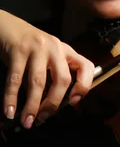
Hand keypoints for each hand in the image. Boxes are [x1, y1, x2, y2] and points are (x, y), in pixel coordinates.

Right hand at [0, 10, 94, 127]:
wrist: (5, 25)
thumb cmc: (29, 47)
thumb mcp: (47, 57)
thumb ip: (51, 76)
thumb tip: (50, 107)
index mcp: (66, 51)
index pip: (86, 67)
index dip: (84, 86)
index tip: (74, 102)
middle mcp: (55, 48)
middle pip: (62, 79)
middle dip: (53, 103)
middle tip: (43, 118)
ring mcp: (37, 48)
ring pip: (38, 82)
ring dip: (32, 105)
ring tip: (27, 121)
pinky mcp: (18, 50)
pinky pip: (15, 79)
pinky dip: (11, 97)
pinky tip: (9, 110)